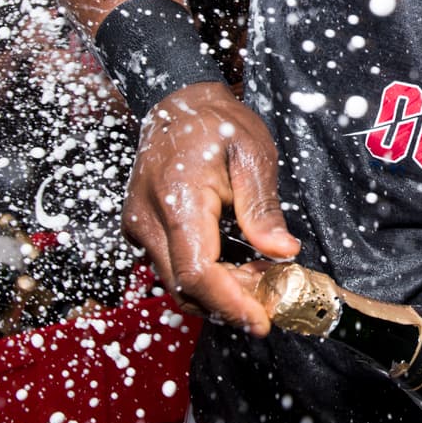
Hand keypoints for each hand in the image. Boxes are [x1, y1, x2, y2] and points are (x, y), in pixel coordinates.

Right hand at [123, 81, 300, 332]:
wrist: (177, 102)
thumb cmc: (216, 123)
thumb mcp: (252, 155)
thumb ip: (263, 208)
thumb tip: (283, 252)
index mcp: (177, 198)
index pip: (197, 272)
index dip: (230, 304)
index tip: (261, 320)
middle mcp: (148, 219)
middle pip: (185, 287)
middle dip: (229, 303)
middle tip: (270, 299)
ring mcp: (138, 226)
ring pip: (176, 282)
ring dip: (217, 292)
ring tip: (257, 278)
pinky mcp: (140, 229)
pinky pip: (170, 266)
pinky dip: (202, 277)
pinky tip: (233, 265)